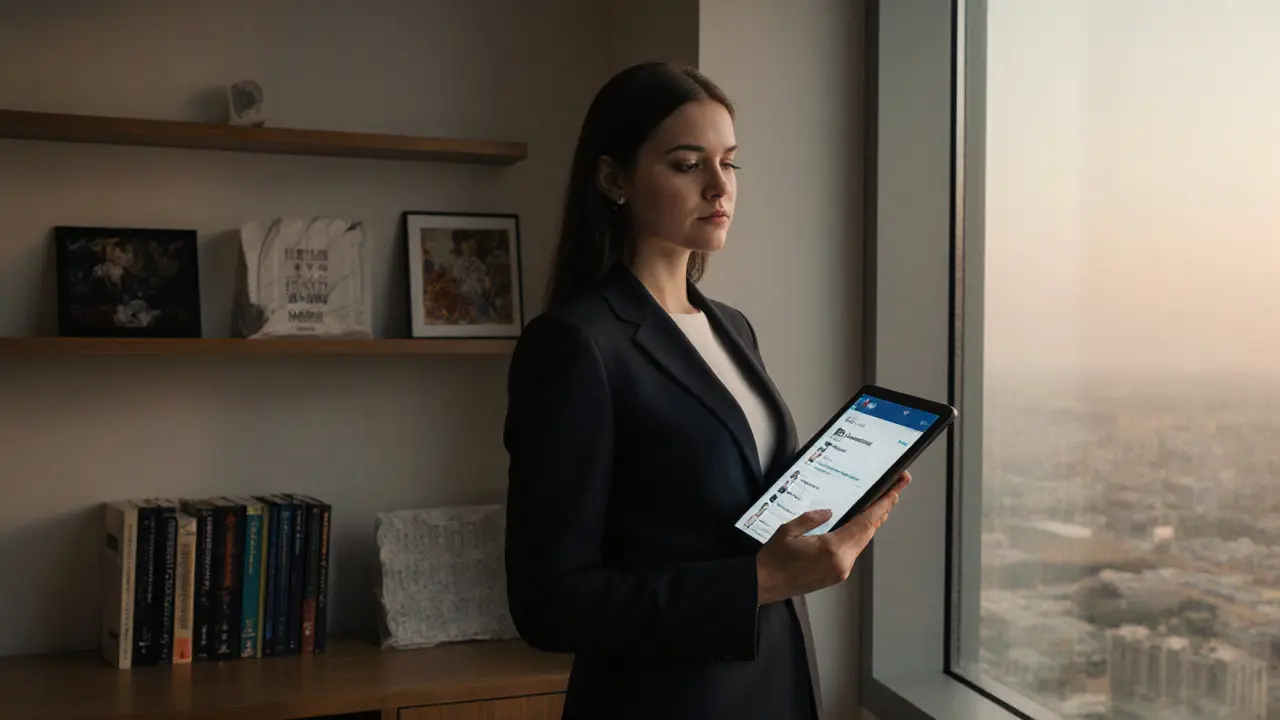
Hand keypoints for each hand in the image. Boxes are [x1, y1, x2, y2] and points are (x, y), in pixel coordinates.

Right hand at [755, 471, 910, 604]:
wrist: (764, 584)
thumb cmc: (773, 558)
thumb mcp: (788, 530)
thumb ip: (812, 518)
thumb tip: (829, 512)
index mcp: (832, 548)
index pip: (864, 523)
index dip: (882, 506)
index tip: (895, 492)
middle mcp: (842, 561)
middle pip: (868, 533)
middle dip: (882, 512)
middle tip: (892, 492)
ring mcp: (841, 571)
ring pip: (862, 543)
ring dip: (871, 524)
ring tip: (879, 506)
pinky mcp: (836, 575)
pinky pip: (853, 551)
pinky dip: (859, 536)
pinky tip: (859, 526)